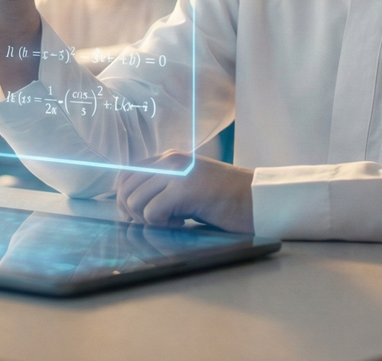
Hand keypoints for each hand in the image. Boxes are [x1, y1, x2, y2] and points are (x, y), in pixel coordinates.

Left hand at [114, 151, 254, 233]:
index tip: (139, 214)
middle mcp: (170, 160)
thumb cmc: (225, 199)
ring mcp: (177, 173)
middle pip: (125, 188)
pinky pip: (151, 213)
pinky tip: (182, 222)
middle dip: (132, 212)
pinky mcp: (184, 190)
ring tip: (173, 220)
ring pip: (134, 201)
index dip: (124, 198)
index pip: (125, 173)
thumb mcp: (188, 185)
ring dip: (147, 219)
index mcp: (169, 157)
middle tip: (156, 222)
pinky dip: (161, 225)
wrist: (257, 199)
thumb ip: (163, 187)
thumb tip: (130, 205)